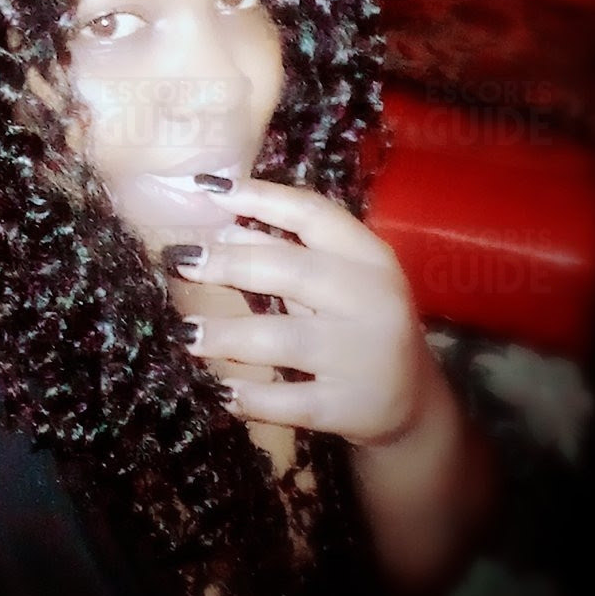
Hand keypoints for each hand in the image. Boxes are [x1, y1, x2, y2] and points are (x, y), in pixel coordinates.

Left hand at [174, 176, 440, 446]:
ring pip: (285, 339)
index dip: (260, 197)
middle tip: (181, 261)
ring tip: (185, 333)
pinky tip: (220, 392)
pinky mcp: (349, 406)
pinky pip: (291, 401)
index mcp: (368, 257)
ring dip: (228, 335)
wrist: (413, 401)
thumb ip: (286, 255)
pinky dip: (252, 396)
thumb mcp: (334, 281)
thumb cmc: (359, 324)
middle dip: (230, 265)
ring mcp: (361, 355)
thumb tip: (224, 230)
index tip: (209, 189)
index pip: (313, 213)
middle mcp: (370, 299)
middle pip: (292, 271)